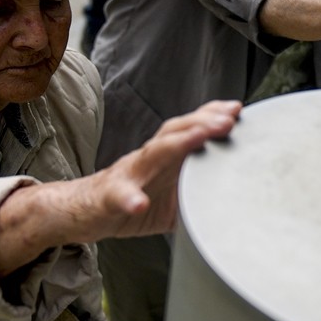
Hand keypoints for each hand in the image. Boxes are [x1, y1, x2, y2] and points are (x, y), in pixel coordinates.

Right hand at [0, 100, 240, 277]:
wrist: (82, 211)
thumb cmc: (130, 199)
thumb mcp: (172, 197)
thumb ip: (199, 192)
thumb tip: (237, 203)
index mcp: (165, 157)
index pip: (190, 129)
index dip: (213, 117)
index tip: (239, 109)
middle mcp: (147, 158)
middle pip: (175, 132)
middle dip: (203, 122)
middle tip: (228, 119)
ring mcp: (128, 175)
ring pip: (152, 155)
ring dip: (177, 145)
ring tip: (199, 138)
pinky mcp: (109, 197)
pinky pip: (119, 196)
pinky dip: (129, 199)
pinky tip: (138, 203)